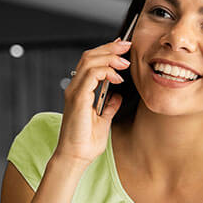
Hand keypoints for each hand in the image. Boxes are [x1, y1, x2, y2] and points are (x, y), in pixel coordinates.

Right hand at [55, 38, 130, 164]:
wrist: (76, 157)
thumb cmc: (85, 142)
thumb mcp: (104, 120)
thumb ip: (109, 106)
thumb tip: (118, 96)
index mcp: (80, 91)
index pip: (91, 62)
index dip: (107, 51)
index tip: (123, 48)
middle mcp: (75, 88)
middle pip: (90, 56)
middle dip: (110, 48)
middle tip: (127, 45)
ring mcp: (75, 91)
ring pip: (90, 61)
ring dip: (110, 57)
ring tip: (125, 62)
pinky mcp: (78, 98)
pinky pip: (91, 75)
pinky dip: (106, 71)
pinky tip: (117, 78)